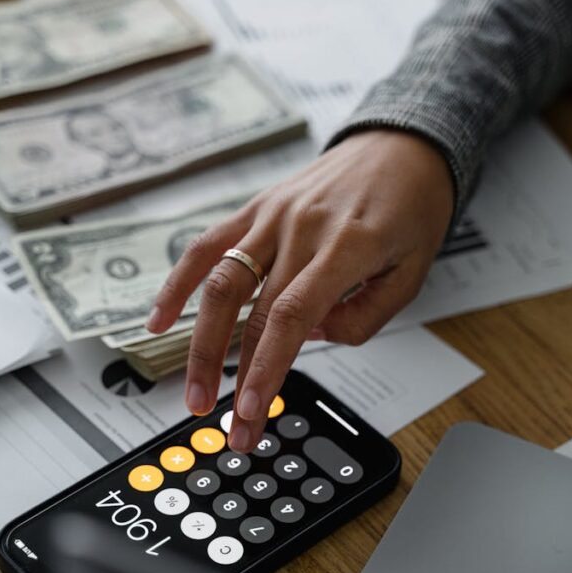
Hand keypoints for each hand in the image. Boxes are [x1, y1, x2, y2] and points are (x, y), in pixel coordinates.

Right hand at [147, 129, 453, 451]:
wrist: (401, 145)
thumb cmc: (411, 207)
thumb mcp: (411, 273)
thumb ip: (363, 316)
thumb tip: (309, 338)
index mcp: (347, 246)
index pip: (290, 316)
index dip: (266, 368)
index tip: (251, 412)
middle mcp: (302, 227)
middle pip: (251, 310)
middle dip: (235, 378)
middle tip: (228, 427)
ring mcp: (273, 215)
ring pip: (219, 282)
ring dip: (201, 344)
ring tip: (193, 392)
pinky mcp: (256, 208)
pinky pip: (207, 245)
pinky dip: (178, 283)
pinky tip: (159, 320)